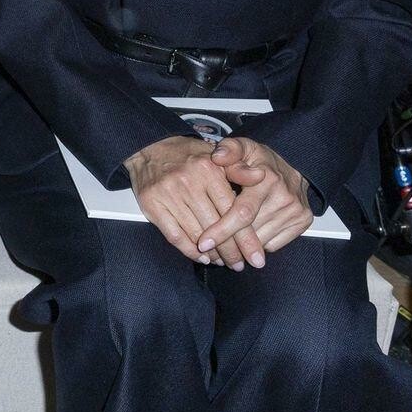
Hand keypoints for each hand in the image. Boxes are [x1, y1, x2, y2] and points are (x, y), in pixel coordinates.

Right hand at [124, 135, 244, 265]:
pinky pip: (175, 236)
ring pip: (197, 234)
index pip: (232, 211)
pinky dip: (190, 251)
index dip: (246, 237)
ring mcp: (168, 194)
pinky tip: (201, 257)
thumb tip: (261, 176)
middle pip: (216, 226)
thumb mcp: (216, 156)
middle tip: (240, 265)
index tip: (257, 256)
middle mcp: (188, 181)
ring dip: (213, 254)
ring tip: (223, 262)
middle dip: (231, 251)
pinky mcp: (152, 205)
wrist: (150, 146)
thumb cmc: (189, 156)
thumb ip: (239, 169)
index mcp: (208, 170)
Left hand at [197, 137, 313, 260]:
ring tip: (226, 240)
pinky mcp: (302, 222)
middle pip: (250, 231)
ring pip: (261, 241)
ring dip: (241, 246)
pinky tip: (248, 236)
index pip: (242, 212)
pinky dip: (257, 244)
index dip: (221, 230)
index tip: (203, 243)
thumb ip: (228, 150)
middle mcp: (284, 197)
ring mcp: (295, 211)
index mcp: (266, 179)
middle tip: (208, 250)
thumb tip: (217, 157)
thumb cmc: (259, 161)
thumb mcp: (242, 148)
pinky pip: (273, 244)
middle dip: (227, 242)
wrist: (293, 167)